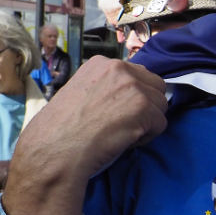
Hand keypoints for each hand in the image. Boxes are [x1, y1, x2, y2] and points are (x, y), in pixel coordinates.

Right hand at [1, 56, 167, 214]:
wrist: (54, 151)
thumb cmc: (61, 129)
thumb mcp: (81, 93)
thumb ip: (106, 87)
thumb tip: (128, 96)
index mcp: (101, 63)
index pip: (138, 74)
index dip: (132, 97)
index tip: (116, 112)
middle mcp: (118, 68)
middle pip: (155, 86)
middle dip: (146, 107)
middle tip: (123, 124)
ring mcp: (132, 86)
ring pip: (161, 105)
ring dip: (147, 123)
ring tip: (121, 133)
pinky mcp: (143, 107)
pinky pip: (161, 124)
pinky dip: (147, 137)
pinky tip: (123, 140)